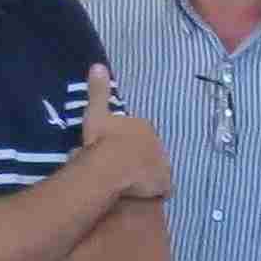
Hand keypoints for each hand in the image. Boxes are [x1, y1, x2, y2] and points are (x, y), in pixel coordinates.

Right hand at [79, 64, 172, 203]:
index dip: (125, 142)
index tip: (113, 150)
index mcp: (143, 126)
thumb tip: (98, 65)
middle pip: (148, 152)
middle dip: (137, 158)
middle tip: (118, 168)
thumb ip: (99, 91)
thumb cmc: (102, 140)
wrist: (112, 166)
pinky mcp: (164, 184)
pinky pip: (161, 189)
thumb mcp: (97, 112)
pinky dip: (153, 191)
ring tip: (128, 184)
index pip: (137, 133)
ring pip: (155, 170)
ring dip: (145, 176)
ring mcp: (163, 165)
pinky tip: (140, 195)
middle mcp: (158, 143)